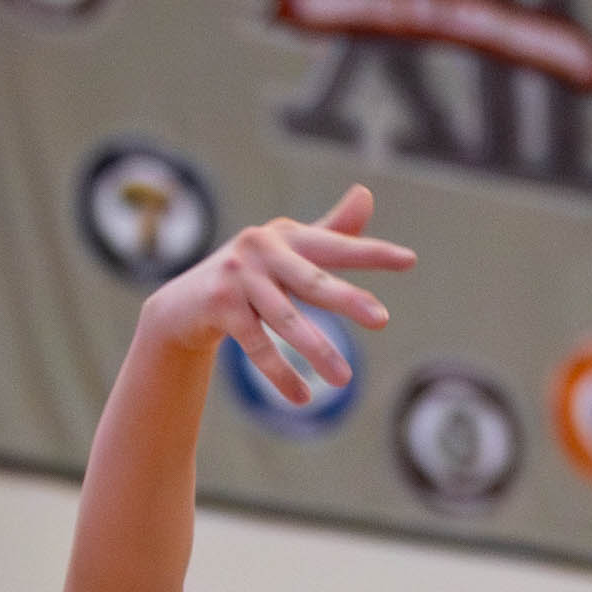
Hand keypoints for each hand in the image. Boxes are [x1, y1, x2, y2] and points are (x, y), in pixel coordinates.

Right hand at [136, 184, 412, 404]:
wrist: (182, 306)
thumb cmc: (248, 277)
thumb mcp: (288, 253)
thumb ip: (329, 231)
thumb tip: (365, 193)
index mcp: (286, 235)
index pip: (335, 245)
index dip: (371, 253)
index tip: (409, 261)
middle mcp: (261, 248)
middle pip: (313, 281)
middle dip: (348, 300)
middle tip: (383, 320)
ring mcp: (238, 276)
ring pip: (285, 320)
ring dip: (317, 350)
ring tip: (344, 380)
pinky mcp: (219, 306)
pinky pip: (256, 344)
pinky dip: (280, 373)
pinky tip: (303, 398)